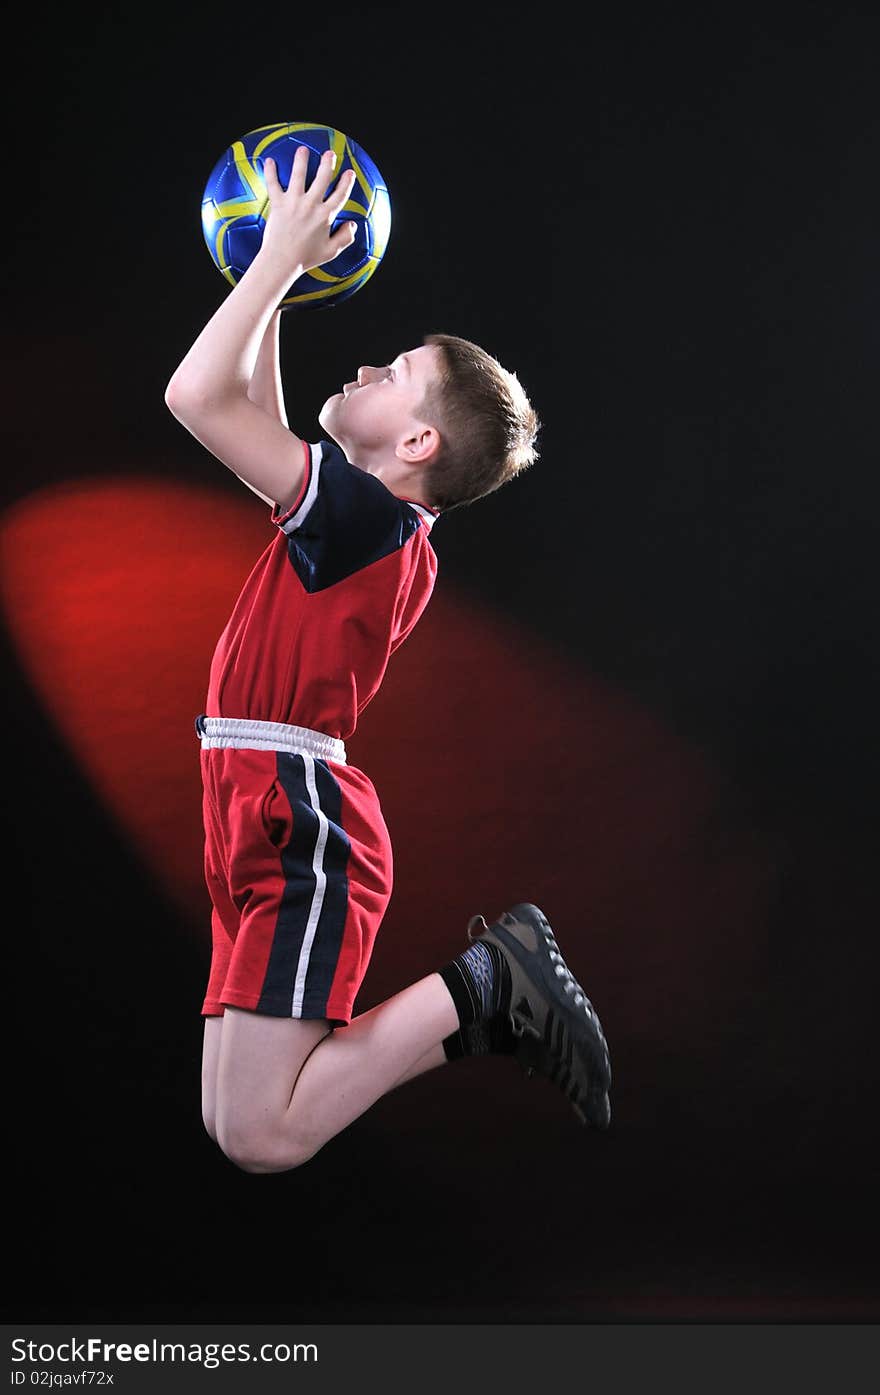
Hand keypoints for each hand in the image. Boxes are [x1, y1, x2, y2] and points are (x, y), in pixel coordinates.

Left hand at [260, 148, 357, 275]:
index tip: (349, 173)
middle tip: (329, 154)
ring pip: (299, 174)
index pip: (340, 195)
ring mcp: (294, 202)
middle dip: (327, 163)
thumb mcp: (331, 251)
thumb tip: (352, 225)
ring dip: (301, 159)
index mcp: (326, 216)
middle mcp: (311, 205)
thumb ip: (345, 238)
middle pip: (322, 177)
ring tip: (303, 150)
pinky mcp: (278, 204)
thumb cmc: (306, 258)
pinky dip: (270, 171)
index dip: (346, 182)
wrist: (282, 261)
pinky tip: (270, 161)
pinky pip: (273, 183)